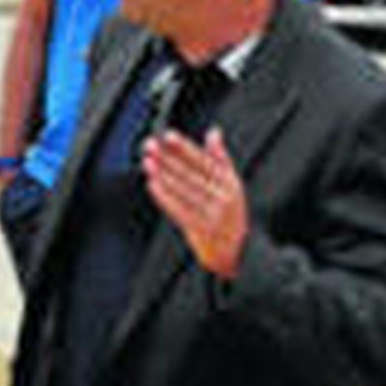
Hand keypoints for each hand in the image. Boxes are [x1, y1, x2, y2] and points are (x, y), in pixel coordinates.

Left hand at [141, 124, 247, 279]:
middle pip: (190, 173)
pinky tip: (152, 184)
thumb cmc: (231, 214)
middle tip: (150, 145)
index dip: (185, 148)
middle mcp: (223, 198)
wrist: (237, 253)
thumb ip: (221, 158)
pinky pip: (178, 210)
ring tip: (148, 161)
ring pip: (182, 190)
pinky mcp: (200, 229)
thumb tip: (214, 132)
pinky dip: (164, 196)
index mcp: (230, 183)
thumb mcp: (232, 184)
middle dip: (167, 158)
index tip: (169, 136)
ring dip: (162, 174)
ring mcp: (211, 214)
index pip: (204, 161)